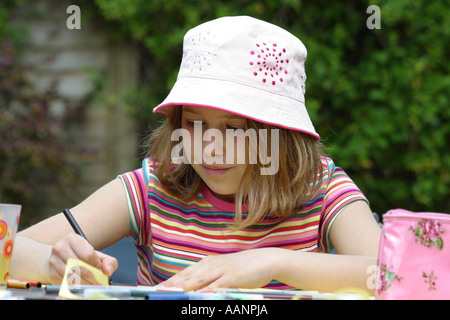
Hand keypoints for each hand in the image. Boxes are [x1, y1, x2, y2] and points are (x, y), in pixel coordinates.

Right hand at [47, 233, 117, 284]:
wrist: (57, 259)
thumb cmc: (79, 255)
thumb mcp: (95, 254)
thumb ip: (108, 261)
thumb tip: (108, 270)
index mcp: (72, 239)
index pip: (88, 254)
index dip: (97, 265)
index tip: (100, 270)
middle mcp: (60, 248)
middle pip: (81, 267)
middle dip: (93, 277)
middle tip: (99, 281)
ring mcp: (53, 261)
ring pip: (73, 277)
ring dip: (85, 283)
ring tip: (91, 283)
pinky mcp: (51, 274)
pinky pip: (66, 284)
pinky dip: (76, 286)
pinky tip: (80, 283)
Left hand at [159, 248, 277, 290]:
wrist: (265, 260)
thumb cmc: (243, 268)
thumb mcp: (223, 272)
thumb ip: (208, 280)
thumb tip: (195, 291)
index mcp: (207, 264)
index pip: (184, 273)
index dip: (170, 281)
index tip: (156, 289)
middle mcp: (211, 265)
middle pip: (187, 276)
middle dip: (171, 285)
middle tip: (156, 292)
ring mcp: (222, 270)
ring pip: (199, 280)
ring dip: (183, 287)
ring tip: (170, 292)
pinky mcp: (233, 277)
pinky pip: (218, 285)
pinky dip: (208, 290)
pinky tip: (199, 296)